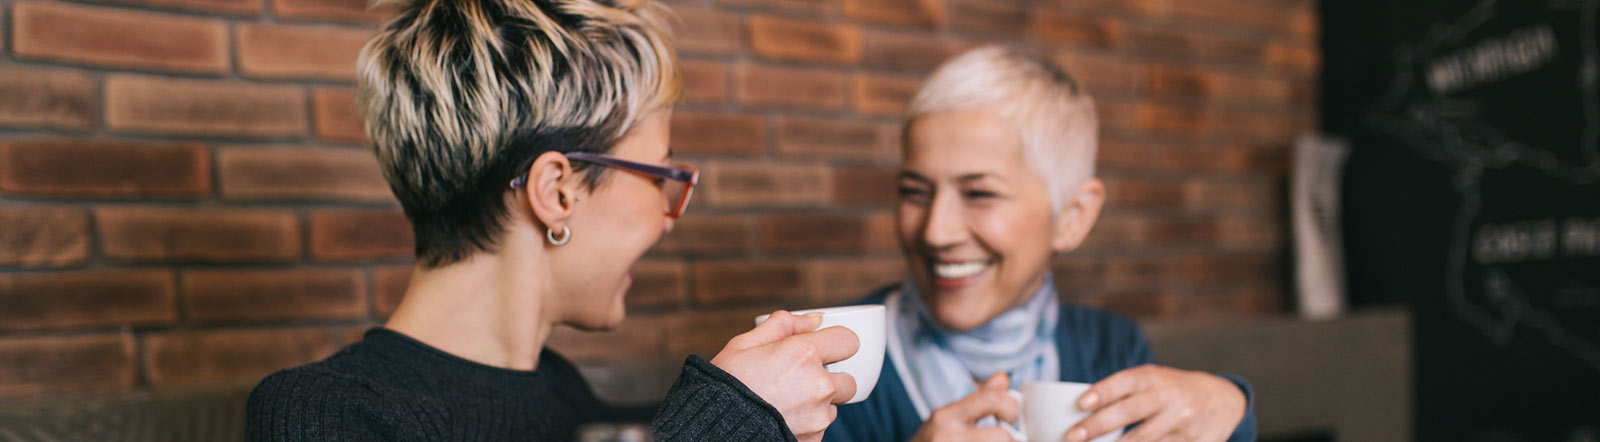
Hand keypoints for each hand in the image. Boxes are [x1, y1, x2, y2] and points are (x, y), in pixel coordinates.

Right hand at [710, 311, 859, 441]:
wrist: (711, 430)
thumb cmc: (724, 385)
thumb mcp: (744, 345)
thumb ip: (782, 325)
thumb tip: (813, 320)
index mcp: (803, 354)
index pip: (849, 341)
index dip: (836, 344)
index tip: (823, 350)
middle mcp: (818, 386)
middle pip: (848, 380)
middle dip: (830, 379)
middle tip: (799, 382)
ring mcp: (818, 417)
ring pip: (833, 408)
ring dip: (817, 405)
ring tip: (783, 404)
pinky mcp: (813, 441)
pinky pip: (819, 429)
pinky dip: (807, 425)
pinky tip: (780, 421)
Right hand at [909, 372, 1018, 441]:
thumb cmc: (932, 441)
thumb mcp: (949, 416)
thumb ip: (979, 398)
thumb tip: (1003, 379)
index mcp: (946, 417)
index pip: (991, 399)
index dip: (1011, 406)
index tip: (1010, 416)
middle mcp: (949, 437)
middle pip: (1002, 436)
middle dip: (1011, 438)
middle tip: (1008, 438)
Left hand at [1066, 365, 1245, 441]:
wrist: (1223, 399)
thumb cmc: (1173, 390)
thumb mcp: (1154, 381)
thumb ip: (1124, 393)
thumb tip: (1083, 413)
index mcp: (1155, 377)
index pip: (1126, 381)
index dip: (1102, 392)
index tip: (1080, 404)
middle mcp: (1170, 396)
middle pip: (1131, 412)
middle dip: (1098, 426)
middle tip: (1073, 436)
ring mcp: (1184, 420)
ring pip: (1146, 439)